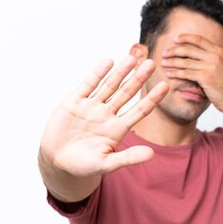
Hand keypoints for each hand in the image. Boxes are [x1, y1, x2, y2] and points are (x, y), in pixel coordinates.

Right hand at [40, 56, 168, 176]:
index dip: (152, 98)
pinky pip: (88, 84)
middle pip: (127, 93)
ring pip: (109, 85)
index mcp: (117, 129)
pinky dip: (98, 73)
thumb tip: (151, 154)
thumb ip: (128, 158)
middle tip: (151, 63)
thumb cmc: (82, 166)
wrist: (56, 161)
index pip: (139, 110)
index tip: (165, 86)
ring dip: (121, 72)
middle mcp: (107, 115)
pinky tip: (108, 62)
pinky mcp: (75, 102)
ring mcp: (92, 106)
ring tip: (133, 57)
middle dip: (139, 78)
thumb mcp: (106, 164)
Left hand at [160, 32, 222, 110]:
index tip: (175, 39)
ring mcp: (210, 67)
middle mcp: (214, 57)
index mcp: (218, 51)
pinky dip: (176, 73)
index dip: (185, 38)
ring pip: (185, 62)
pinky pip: (186, 73)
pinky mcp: (204, 77)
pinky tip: (169, 74)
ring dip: (172, 62)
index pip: (198, 40)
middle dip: (174, 51)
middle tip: (165, 53)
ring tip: (163, 63)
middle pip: (189, 50)